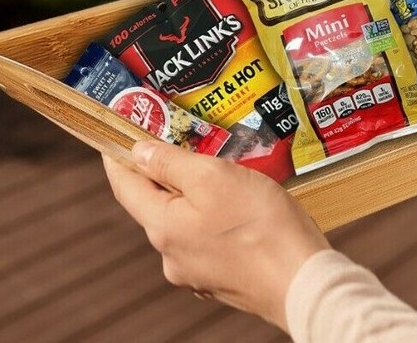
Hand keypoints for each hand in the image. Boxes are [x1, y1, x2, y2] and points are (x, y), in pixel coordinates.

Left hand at [102, 140, 330, 330]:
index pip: (125, 186)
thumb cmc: (261, 225)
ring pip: (182, 220)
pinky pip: (205, 237)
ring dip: (192, 195)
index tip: (114, 135)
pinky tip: (238, 206)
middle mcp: (171, 254)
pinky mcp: (220, 278)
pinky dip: (212, 216)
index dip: (117, 157)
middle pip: (154, 203)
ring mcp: (195, 270)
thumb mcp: (214, 177)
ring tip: (221, 171)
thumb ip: (171, 163)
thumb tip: (137, 152)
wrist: (303, 281)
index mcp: (163, 227)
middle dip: (162, 172)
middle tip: (177, 141)